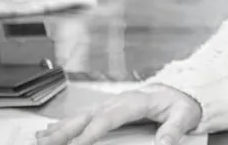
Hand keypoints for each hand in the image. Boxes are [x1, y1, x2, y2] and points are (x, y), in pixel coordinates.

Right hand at [36, 83, 201, 144]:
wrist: (184, 88)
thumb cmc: (182, 103)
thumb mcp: (184, 115)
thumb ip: (174, 130)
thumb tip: (163, 143)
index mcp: (139, 100)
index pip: (112, 116)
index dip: (93, 130)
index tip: (77, 144)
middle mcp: (122, 100)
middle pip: (91, 114)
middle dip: (68, 129)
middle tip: (47, 142)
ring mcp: (115, 103)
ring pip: (84, 115)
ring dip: (62, 127)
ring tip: (42, 138)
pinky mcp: (110, 108)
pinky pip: (86, 115)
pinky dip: (67, 122)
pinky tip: (51, 130)